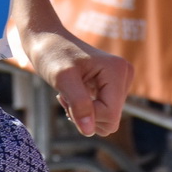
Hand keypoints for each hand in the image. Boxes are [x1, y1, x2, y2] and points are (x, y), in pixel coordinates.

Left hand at [18, 25, 132, 137]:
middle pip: (111, 120)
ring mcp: (120, 81)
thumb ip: (78, 104)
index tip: (66, 98)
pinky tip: (73, 93)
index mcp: (117, 70)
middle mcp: (125, 74)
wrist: (46, 40)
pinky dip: (85, 109)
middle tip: (66, 96)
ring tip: (68, 94)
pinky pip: (103, 113)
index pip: (110, 114)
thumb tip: (89, 131)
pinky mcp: (113, 86)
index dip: (86, 115)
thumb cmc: (52, 54)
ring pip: (107, 119)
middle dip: (84, 114)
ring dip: (83, 113)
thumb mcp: (62, 79)